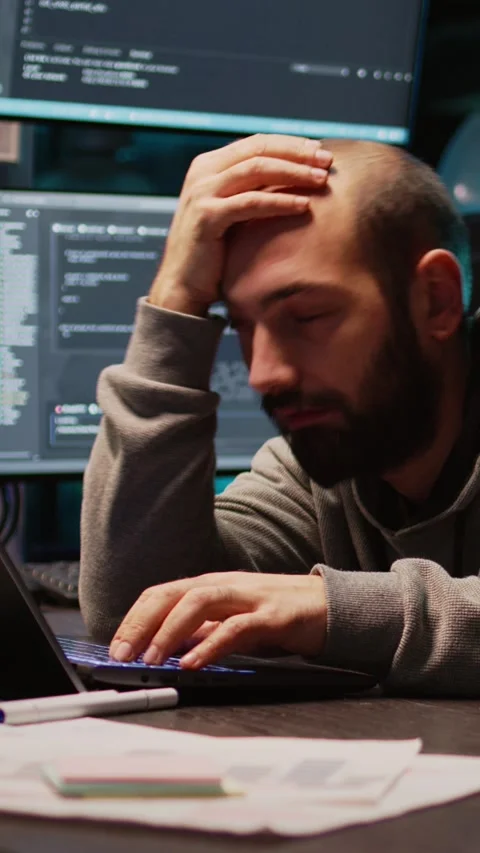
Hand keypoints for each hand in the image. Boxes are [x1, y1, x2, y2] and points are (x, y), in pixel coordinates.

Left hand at [109, 572, 326, 668]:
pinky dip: (210, 645)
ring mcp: (248, 597)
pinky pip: (235, 628)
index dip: (134, 618)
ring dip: (169, 630)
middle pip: (172, 594)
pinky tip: (193, 663)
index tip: (115, 645)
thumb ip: (201, 631)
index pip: (161, 594)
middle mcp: (225, 585)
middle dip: (141, 623)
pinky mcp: (272, 615)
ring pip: (199, 602)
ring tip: (151, 658)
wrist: (328, 607)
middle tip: (122, 654)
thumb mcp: (231, 621)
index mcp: (210, 585)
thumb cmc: (277, 614)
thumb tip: (166, 649)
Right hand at [149, 134, 332, 315]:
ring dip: (294, 173)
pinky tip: (303, 205)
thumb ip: (249, 190)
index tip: (319, 151)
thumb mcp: (231, 212)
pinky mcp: (207, 216)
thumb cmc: (213, 253)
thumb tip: (291, 177)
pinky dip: (280, 201)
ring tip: (322, 180)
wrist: (182, 285)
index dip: (290, 144)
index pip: (256, 143)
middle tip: (327, 161)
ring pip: (257, 169)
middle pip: (259, 150)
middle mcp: (203, 172)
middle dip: (297, 153)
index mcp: (208, 165)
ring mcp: (202, 192)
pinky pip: (251, 202)